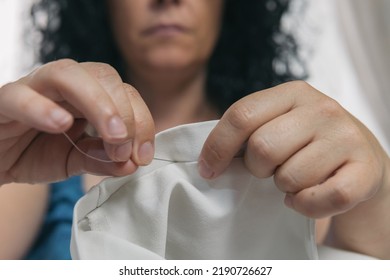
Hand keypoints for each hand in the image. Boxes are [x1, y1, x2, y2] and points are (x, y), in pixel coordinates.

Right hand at [0, 59, 154, 184]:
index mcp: (88, 95)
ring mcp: (34, 87)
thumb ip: (102, 161)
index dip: (142, 122)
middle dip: (124, 112)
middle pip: (104, 75)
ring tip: (112, 137)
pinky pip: (20, 96)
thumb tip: (131, 164)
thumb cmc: (34, 152)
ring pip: (68, 74)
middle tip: (125, 148)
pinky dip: (42, 108)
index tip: (142, 157)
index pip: (125, 93)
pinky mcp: (5, 99)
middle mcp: (65, 85)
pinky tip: (61, 125)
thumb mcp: (76, 161)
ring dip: (98, 104)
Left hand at [199, 81, 388, 217]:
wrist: (360, 156)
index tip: (208, 169)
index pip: (241, 115)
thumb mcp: (276, 123)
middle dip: (256, 168)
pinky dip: (304, 206)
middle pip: (262, 148)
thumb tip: (207, 161)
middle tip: (268, 170)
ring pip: (289, 177)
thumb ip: (246, 131)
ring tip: (293, 178)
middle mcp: (322, 109)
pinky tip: (305, 196)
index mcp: (292, 93)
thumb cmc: (305, 143)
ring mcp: (346, 137)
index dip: (217, 146)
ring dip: (283, 186)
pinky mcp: (365, 170)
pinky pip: (317, 199)